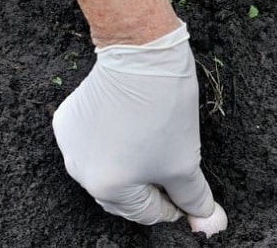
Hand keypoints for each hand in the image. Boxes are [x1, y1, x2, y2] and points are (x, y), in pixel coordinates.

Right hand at [51, 23, 226, 235]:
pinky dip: (114, 143)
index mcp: (106, 187)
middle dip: (153, 187)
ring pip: (109, 168)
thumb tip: (208, 222)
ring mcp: (70, 144)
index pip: (147, 213)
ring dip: (133, 165)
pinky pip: (94, 144)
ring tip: (158, 145)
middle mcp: (79, 171)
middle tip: (178, 170)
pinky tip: (134, 127)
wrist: (143, 54)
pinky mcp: (68, 119)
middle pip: (125, 195)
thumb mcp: (186, 160)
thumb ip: (194, 197)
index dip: (176, 205)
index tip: (190, 195)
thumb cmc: (163, 108)